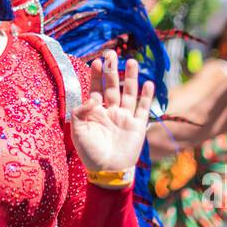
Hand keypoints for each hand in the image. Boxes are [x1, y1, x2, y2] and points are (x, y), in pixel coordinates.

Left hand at [70, 50, 153, 177]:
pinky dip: (146, 96)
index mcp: (96, 112)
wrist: (108, 172)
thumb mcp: (77, 132)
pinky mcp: (138, 126)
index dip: (96, 75)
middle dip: (112, 70)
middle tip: (112, 53)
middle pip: (112, 86)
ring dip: (130, 78)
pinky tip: (148, 83)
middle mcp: (111, 112)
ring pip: (129, 93)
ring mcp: (125, 118)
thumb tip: (92, 98)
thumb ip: (80, 112)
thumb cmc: (90, 154)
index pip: (96, 88)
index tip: (96, 61)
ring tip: (132, 61)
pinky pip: (143, 108)